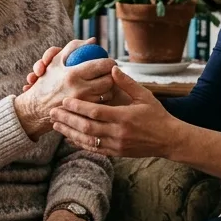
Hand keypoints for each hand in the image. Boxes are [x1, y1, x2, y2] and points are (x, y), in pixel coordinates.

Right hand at [14, 39, 114, 138]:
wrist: (35, 108)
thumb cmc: (46, 81)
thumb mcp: (56, 61)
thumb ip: (74, 47)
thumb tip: (93, 40)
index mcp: (73, 74)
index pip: (102, 65)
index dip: (110, 62)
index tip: (110, 61)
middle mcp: (79, 89)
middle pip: (109, 80)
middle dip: (111, 75)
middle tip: (109, 72)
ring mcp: (82, 103)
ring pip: (108, 93)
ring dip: (109, 87)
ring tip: (104, 82)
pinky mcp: (84, 114)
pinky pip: (102, 104)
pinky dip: (102, 98)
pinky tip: (98, 94)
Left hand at [50, 65, 178, 156]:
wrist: (168, 139)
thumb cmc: (157, 115)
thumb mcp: (145, 96)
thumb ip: (127, 83)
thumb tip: (112, 68)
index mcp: (124, 117)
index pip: (95, 112)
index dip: (78, 106)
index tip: (64, 100)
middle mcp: (118, 133)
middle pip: (86, 126)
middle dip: (67, 119)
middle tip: (52, 111)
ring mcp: (116, 145)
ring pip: (87, 139)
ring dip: (69, 132)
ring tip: (55, 124)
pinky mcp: (116, 153)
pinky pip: (93, 149)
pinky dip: (79, 143)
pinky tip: (69, 137)